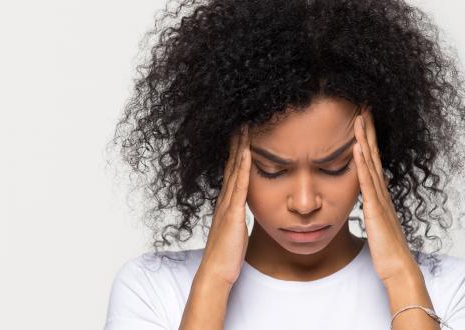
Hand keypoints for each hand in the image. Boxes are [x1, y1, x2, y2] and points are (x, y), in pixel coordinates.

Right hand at [199, 124, 251, 285]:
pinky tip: (247, 152)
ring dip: (240, 147)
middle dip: (237, 141)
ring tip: (245, 126)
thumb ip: (237, 215)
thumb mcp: (235, 228)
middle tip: (243, 119)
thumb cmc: (227, 253)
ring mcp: (227, 204)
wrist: (217, 271)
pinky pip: (239, 186)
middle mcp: (225, 198)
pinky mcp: (232, 213)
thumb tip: (242, 208)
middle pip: (231, 163)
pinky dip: (242, 167)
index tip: (243, 131)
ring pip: (234, 169)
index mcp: (227, 202)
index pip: (233, 169)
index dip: (237, 150)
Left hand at [352, 107, 419, 282]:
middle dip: (368, 129)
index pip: (373, 158)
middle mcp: (382, 191)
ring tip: (358, 116)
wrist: (399, 268)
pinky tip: (356, 147)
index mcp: (380, 193)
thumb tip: (366, 197)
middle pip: (374, 153)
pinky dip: (361, 163)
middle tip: (363, 105)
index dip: (368, 137)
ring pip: (370, 162)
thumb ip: (372, 207)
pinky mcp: (375, 209)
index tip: (362, 117)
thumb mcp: (377, 222)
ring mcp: (380, 198)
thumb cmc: (388, 248)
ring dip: (364, 138)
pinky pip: (367, 182)